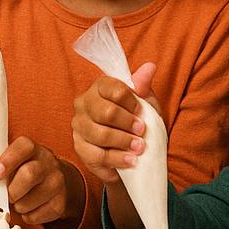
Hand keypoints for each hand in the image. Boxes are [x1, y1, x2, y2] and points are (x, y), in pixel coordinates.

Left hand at [0, 138, 84, 225]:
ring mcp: (57, 183)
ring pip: (29, 201)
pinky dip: (27, 216)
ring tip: (20, 200)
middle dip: (12, 190)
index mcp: (33, 148)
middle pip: (29, 175)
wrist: (57, 181)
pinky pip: (35, 216)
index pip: (23, 148)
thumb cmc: (24, 170)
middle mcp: (48, 162)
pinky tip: (30, 207)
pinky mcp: (60, 203)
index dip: (7, 160)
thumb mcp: (11, 163)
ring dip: (18, 205)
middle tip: (7, 195)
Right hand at [71, 63, 157, 182]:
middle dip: (127, 123)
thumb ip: (143, 86)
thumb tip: (150, 67)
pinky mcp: (79, 148)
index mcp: (99, 86)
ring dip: (124, 142)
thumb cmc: (135, 121)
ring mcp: (79, 126)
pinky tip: (131, 160)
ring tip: (139, 147)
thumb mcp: (144, 102)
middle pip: (106, 112)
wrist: (130, 150)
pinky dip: (117, 159)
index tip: (141, 111)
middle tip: (142, 131)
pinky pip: (98, 155)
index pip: (114, 89)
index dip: (131, 101)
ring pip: (100, 134)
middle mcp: (84, 103)